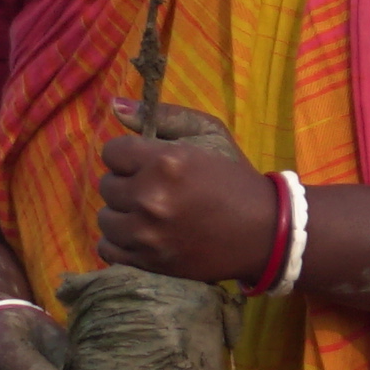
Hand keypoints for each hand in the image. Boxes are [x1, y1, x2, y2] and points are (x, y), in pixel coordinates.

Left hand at [96, 117, 275, 283]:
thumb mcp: (207, 133)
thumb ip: (162, 116)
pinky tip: (140, 235)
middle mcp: (151, 198)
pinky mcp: (149, 263)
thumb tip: (114, 105)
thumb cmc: (234, 177)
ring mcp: (148, 234)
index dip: (128, 156)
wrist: (263, 231)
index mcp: (166, 162)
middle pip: (106, 185)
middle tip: (151, 189)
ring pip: (105, 219)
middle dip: (126, 184)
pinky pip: (108, 249)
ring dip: (122, 214)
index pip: (112, 152)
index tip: (144, 164)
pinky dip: (120, 242)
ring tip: (147, 214)